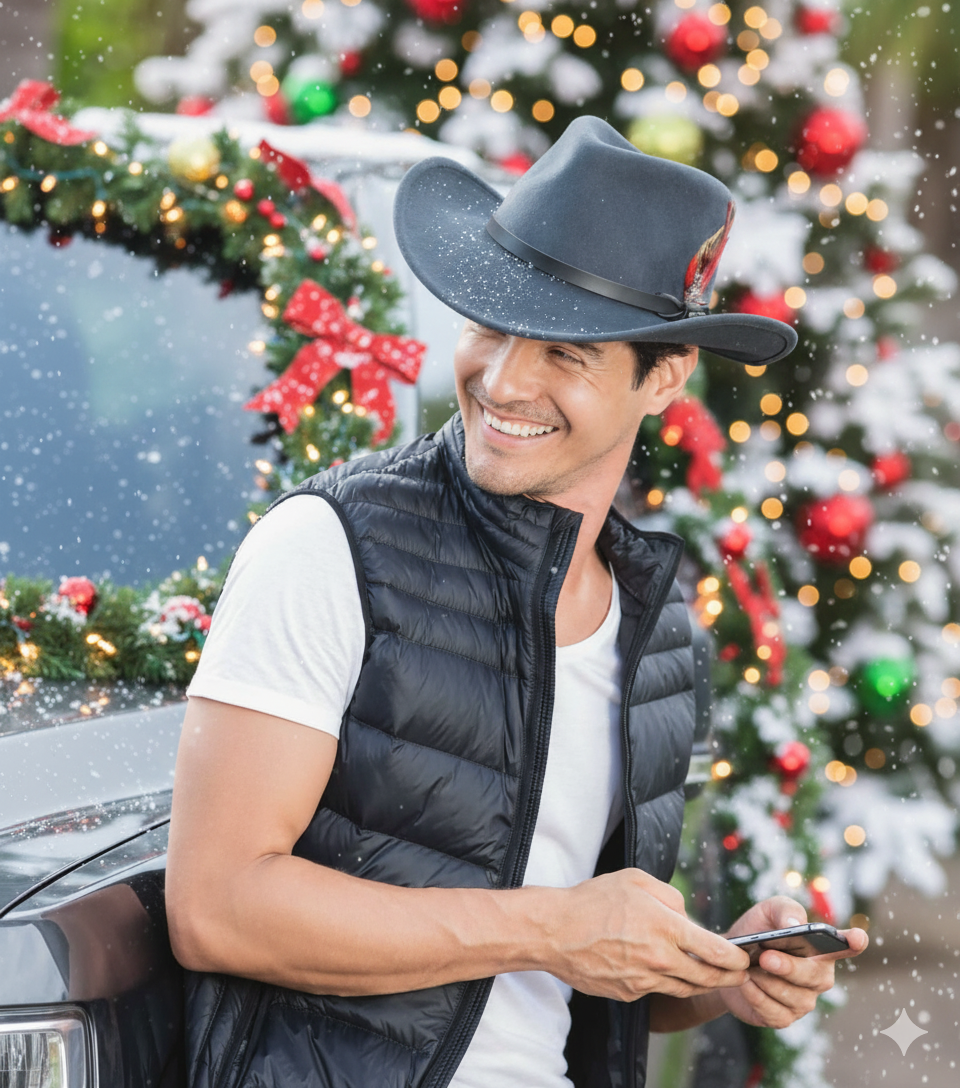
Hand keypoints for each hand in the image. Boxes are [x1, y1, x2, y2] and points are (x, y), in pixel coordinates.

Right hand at [548, 868, 749, 1003]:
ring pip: (685, 988)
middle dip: (729, 977)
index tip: (744, 958)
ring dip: (703, 983)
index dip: (735, 958)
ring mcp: (643, 981)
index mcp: (664, 928)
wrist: (555, 931)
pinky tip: (664, 970)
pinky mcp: (628, 993)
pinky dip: (665, 981)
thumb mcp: (636, 880)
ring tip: (712, 976)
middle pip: (707, 977)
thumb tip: (687, 917)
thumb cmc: (594, 900)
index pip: (714, 951)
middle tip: (739, 973)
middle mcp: (658, 959)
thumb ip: (670, 896)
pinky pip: (656, 989)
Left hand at [718, 897, 868, 1027]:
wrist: (727, 959)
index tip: (857, 937)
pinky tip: (746, 983)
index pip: (845, 946)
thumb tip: (794, 925)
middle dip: (789, 967)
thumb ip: (784, 911)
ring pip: (794, 997)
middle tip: (765, 957)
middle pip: (815, 976)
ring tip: (749, 968)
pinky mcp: (784, 1017)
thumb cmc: (755, 932)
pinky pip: (775, 1013)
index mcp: (821, 949)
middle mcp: (819, 976)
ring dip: (766, 981)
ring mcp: (804, 1000)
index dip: (854, 942)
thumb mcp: (767, 912)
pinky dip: (756, 997)